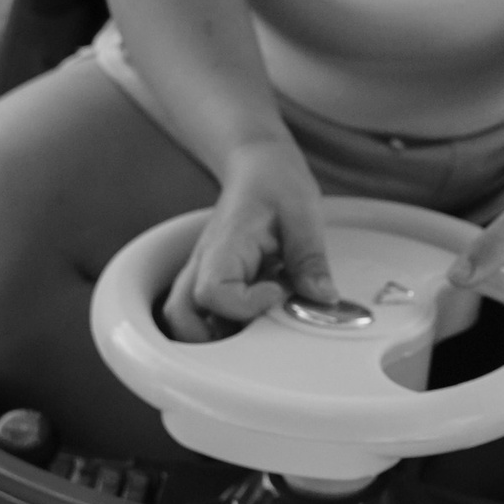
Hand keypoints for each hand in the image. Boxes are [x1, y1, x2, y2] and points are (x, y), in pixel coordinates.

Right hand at [164, 144, 337, 339]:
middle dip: (216, 338)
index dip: (246, 306)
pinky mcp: (213, 283)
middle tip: (262, 327)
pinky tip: (257, 317)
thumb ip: (310, 259)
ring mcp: (203, 275)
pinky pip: (202, 315)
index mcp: (224, 245)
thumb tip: (323, 298)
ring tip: (259, 325)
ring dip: (216, 336)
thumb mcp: (303, 213)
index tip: (278, 293)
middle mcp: (204, 264)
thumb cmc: (275, 182)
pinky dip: (224, 326)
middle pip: (180, 318)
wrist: (258, 165)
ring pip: (183, 321)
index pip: (213, 292)